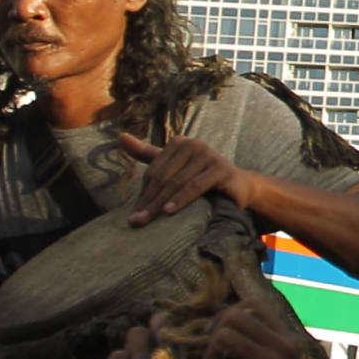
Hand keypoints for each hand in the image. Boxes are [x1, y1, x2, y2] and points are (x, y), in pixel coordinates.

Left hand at [121, 131, 253, 228]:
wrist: (238, 187)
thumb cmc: (201, 178)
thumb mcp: (173, 166)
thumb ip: (147, 154)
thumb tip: (120, 137)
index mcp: (179, 143)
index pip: (154, 170)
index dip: (143, 193)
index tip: (133, 215)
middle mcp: (193, 145)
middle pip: (164, 177)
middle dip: (148, 201)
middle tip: (136, 222)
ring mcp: (209, 155)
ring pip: (177, 182)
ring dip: (160, 203)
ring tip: (148, 220)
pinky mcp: (221, 169)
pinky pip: (195, 185)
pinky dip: (181, 199)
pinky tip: (169, 211)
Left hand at [197, 296, 320, 358]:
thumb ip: (258, 348)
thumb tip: (219, 326)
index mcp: (288, 341)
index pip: (253, 305)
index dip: (227, 314)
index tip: (219, 336)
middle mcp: (284, 348)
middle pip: (233, 317)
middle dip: (213, 333)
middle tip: (210, 356)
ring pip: (223, 336)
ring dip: (209, 354)